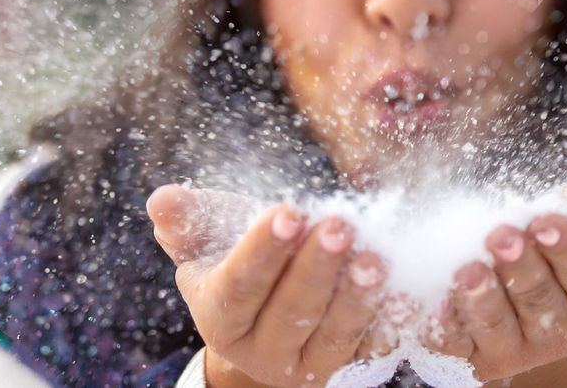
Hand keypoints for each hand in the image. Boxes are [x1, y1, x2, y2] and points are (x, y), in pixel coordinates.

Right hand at [146, 185, 388, 386]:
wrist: (271, 319)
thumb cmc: (238, 264)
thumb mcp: (209, 243)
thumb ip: (188, 222)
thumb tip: (161, 200)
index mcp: (220, 318)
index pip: (239, 288)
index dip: (262, 252)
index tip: (288, 211)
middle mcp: (262, 350)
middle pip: (291, 311)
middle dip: (317, 267)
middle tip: (339, 225)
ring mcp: (309, 364)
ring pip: (335, 332)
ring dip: (357, 293)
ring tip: (375, 254)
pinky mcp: (350, 365)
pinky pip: (373, 343)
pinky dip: (389, 315)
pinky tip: (404, 285)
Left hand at [424, 165, 566, 380]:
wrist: (519, 259)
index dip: (565, 245)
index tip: (544, 220)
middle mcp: (561, 328)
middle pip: (539, 299)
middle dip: (519, 266)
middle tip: (500, 235)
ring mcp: (515, 345)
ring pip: (496, 324)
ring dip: (479, 298)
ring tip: (465, 268)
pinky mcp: (471, 352)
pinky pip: (453, 340)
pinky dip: (438, 320)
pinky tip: (424, 297)